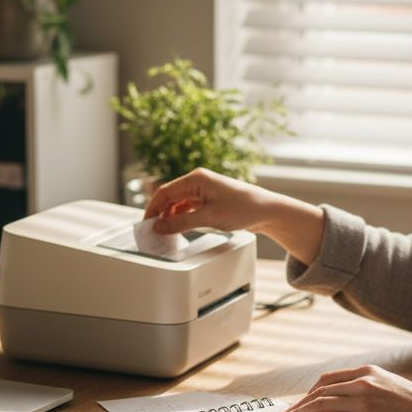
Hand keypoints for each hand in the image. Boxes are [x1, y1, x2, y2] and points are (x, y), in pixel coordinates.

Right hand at [143, 168, 325, 263]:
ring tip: (164, 233)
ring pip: (177, 203)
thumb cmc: (244, 208)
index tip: (146, 224)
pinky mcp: (208, 199)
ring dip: (170, 217)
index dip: (152, 209)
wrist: (266, 211)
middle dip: (159, 214)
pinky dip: (180, 218)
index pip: (164, 192)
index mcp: (196, 178)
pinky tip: (177, 229)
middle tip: (152, 231)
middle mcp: (197, 181)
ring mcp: (203, 190)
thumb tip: (160, 227)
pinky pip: (187, 208)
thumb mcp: (209, 218)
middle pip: (169, 197)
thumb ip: (181, 223)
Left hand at [277, 365, 411, 411]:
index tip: (298, 403)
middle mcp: (362, 383)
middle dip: (298, 405)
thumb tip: (345, 403)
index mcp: (368, 372)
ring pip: (320, 406)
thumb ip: (368, 390)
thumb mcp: (391, 387)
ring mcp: (363, 402)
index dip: (309, 393)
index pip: (327, 380)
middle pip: (319, 392)